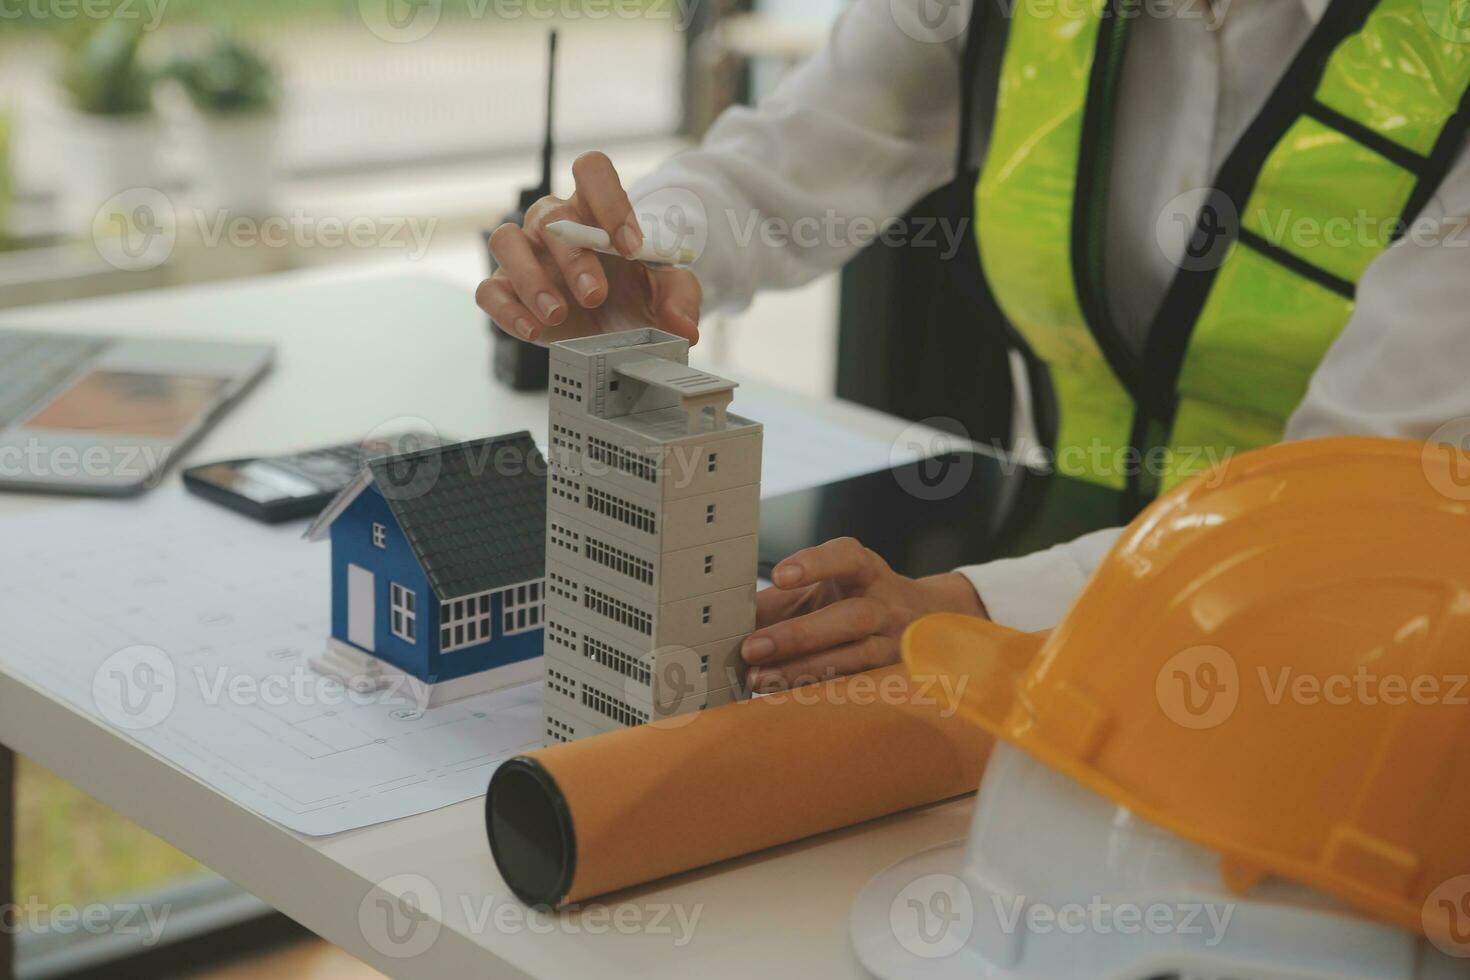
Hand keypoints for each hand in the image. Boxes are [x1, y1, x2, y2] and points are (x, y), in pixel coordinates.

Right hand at [475, 151, 701, 345]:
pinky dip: (507, 310)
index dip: (609, 202)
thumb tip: (684, 327)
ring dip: (531, 278)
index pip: (592, 171)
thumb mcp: (667, 296)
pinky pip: (488, 291)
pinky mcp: (505, 289)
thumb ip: (679, 301)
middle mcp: (553, 223)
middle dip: (574, 258)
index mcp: (594, 208)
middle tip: (596, 295)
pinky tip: (533, 330)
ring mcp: (524, 255)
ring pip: (506, 241)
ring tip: (558, 313)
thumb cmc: (634, 297)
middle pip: (551, 216)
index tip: (630, 247)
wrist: (612, 329)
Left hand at [741, 537, 987, 691]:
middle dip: (799, 634)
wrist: (923, 620)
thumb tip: (725, 618)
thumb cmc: (856, 599)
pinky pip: (856, 686)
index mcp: (867, 572)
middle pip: (851, 618)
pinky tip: (785, 697)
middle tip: (752, 648)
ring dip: (803, 671)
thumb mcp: (824, 588)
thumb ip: (780, 600)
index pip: (848, 557)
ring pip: (855, 658)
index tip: (780, 576)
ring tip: (759, 679)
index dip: (816, 564)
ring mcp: (895, 643)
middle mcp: (887, 605)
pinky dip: (819, 692)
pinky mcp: (893, 676)